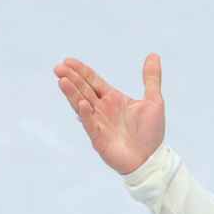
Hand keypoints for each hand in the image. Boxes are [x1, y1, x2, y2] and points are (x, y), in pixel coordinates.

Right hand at [54, 54, 165, 174]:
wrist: (151, 158)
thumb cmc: (151, 132)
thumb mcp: (154, 101)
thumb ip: (151, 79)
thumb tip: (153, 55)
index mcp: (113, 99)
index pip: (93, 81)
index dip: (82, 71)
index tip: (68, 61)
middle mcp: (102, 109)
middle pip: (84, 90)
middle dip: (72, 79)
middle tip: (58, 68)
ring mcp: (99, 123)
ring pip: (81, 104)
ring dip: (72, 93)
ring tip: (62, 81)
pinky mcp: (99, 138)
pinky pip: (90, 125)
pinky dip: (86, 114)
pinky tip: (81, 103)